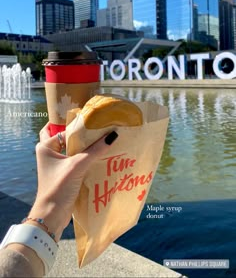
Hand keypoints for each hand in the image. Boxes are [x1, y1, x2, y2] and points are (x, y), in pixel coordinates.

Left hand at [28, 123, 117, 241]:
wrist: (52, 216)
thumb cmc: (59, 187)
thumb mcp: (77, 166)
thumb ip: (95, 150)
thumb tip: (113, 135)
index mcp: (45, 147)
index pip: (64, 129)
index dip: (78, 125)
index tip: (94, 120)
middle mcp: (49, 153)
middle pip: (65, 136)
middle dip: (78, 132)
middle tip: (95, 126)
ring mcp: (56, 163)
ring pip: (71, 148)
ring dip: (83, 145)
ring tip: (100, 138)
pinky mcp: (64, 173)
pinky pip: (75, 159)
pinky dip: (85, 156)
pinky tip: (98, 154)